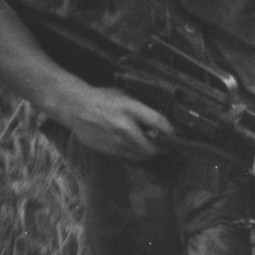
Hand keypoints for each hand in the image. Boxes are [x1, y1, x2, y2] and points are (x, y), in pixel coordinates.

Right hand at [56, 83, 172, 161]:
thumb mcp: (126, 96)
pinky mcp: (108, 150)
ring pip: (141, 155)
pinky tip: (138, 148)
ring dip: (151, 153)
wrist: (76, 107)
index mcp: (131, 109)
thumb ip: (143, 108)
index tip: (178, 135)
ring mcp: (115, 141)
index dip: (172, 131)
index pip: (159, 122)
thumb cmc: (104, 98)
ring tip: (155, 148)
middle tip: (169, 146)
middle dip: (163, 149)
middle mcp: (124, 127)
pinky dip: (137, 154)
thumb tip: (162, 120)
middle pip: (152, 147)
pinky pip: (129, 157)